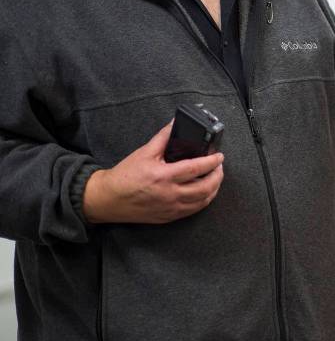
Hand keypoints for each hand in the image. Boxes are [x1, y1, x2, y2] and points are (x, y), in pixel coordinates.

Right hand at [82, 121, 224, 223]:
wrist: (108, 199)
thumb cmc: (125, 176)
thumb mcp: (144, 152)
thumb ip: (163, 137)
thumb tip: (175, 124)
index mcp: (164, 177)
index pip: (197, 169)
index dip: (212, 162)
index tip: (219, 156)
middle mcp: (170, 194)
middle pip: (205, 187)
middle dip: (218, 176)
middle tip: (219, 166)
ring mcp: (171, 208)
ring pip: (203, 201)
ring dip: (214, 189)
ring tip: (215, 177)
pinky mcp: (169, 217)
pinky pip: (193, 210)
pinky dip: (204, 200)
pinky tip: (205, 192)